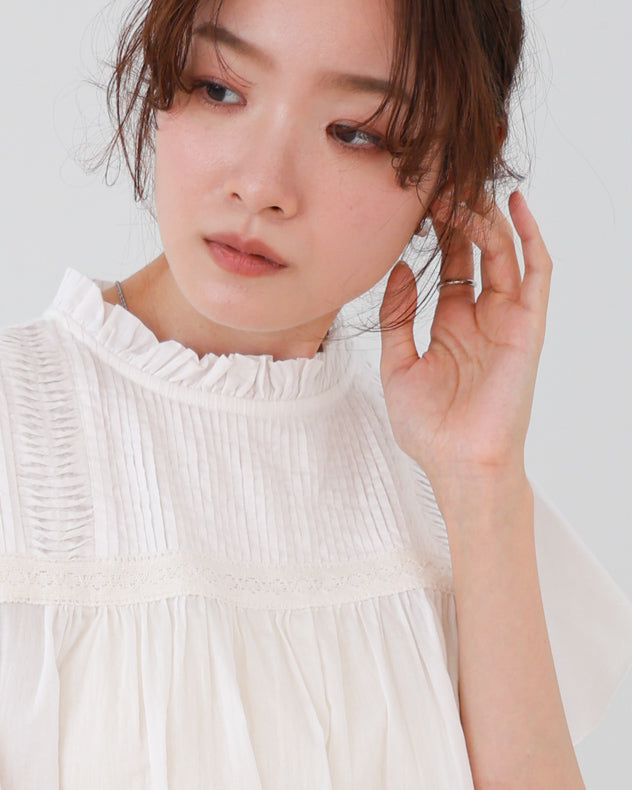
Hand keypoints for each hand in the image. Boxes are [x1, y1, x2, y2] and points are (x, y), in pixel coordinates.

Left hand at [377, 191, 551, 502]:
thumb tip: (399, 271)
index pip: (450, 266)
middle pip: (476, 252)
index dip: (437, 235)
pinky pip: (535, 272)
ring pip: (503, 253)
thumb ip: (396, 319)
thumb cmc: (429, 429)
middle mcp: (482, 317)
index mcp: (452, 325)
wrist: (458, 464)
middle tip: (438, 183)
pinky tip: (513, 206)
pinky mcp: (527, 325)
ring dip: (484, 219)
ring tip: (460, 189)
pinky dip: (528, 236)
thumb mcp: (396, 368)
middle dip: (460, 217)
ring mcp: (507, 319)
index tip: (417, 203)